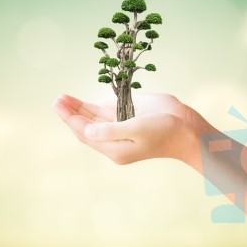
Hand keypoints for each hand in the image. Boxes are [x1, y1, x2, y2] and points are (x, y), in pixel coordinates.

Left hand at [53, 93, 213, 167]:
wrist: (188, 130)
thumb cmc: (165, 131)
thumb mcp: (137, 130)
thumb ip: (110, 130)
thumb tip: (87, 130)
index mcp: (115, 148)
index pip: (85, 133)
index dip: (70, 118)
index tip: (58, 104)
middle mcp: (115, 140)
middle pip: (87, 127)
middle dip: (71, 113)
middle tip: (57, 99)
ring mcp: (122, 129)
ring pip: (95, 120)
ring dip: (80, 109)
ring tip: (64, 98)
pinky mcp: (130, 119)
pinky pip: (108, 114)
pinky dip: (94, 108)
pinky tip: (84, 103)